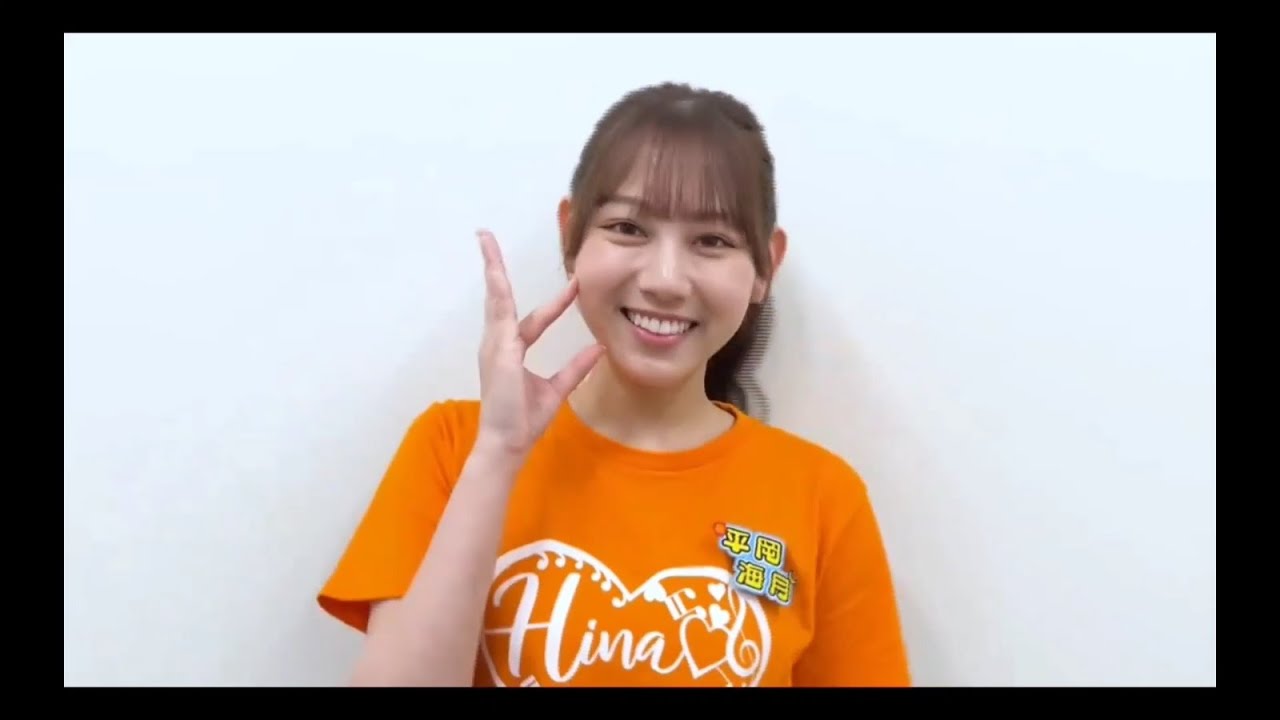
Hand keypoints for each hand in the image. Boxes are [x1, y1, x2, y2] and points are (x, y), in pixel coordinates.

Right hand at [474, 229, 603, 457]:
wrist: (508, 443)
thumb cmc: (524, 420)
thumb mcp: (558, 389)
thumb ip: (576, 367)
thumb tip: (598, 348)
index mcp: (512, 351)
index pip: (533, 318)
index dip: (554, 302)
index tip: (574, 285)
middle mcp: (500, 343)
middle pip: (500, 297)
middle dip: (495, 267)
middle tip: (487, 238)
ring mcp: (496, 344)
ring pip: (496, 297)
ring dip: (492, 267)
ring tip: (485, 240)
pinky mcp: (498, 349)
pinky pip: (499, 312)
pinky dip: (496, 289)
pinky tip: (494, 270)